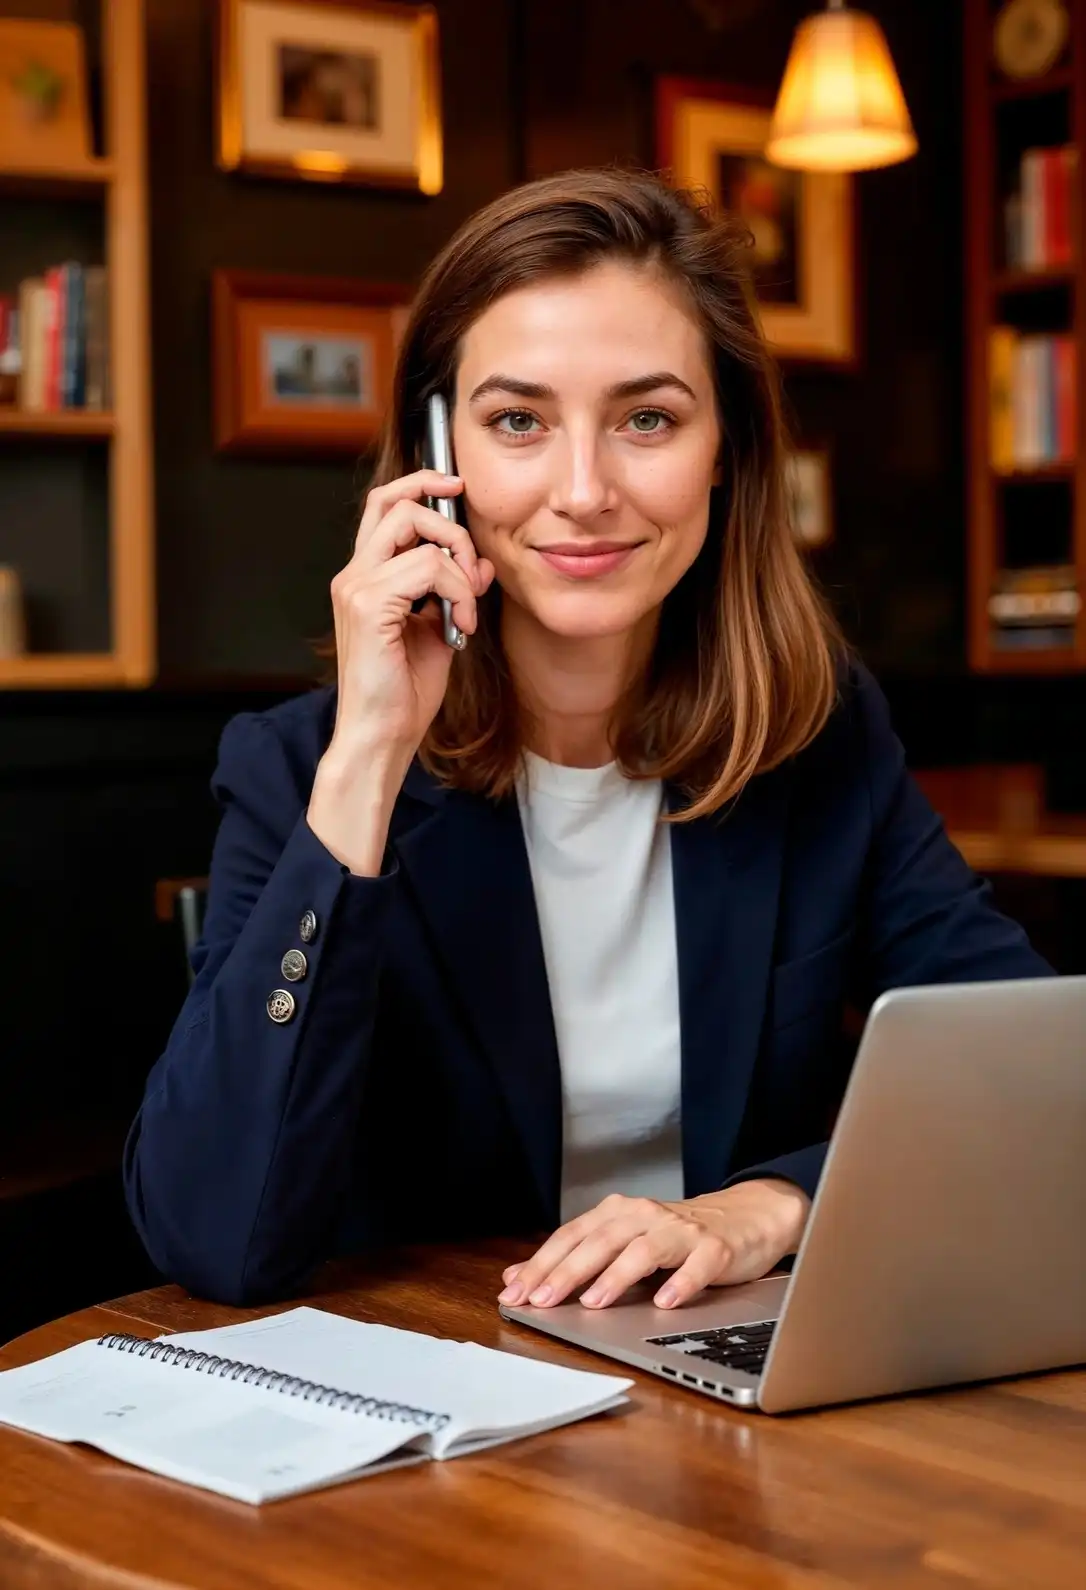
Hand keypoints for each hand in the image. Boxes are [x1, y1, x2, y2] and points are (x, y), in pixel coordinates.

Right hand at [307, 469, 495, 873]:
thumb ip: (454, 592)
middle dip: (448, 520)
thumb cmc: (403, 693)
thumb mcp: (440, 631)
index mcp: (364, 578)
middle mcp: (353, 575)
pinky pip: (428, 568)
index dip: (420, 484)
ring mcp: (356, 587)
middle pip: (396, 502)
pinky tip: (460, 627)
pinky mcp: (369, 605)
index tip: (456, 485)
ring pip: (417, 528)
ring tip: (466, 607)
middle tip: (472, 563)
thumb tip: (480, 565)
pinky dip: (457, 591)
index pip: (384, 506)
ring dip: (458, 563)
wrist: (381, 736)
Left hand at [497, 1179, 810, 1311]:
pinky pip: (696, 1265)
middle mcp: (645, 1216)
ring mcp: (682, 1230)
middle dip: (567, 1272)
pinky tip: (666, 1302)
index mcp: (618, 1214)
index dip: (541, 1263)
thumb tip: (518, 1276)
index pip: (571, 1236)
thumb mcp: (623, 1241)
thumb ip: (575, 1257)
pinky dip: (680, 1283)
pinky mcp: (715, 1247)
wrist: (745, 1216)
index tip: (515, 1292)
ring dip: (616, 1276)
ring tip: (593, 1302)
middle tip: (542, 1299)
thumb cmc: (676, 1236)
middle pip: (600, 1242)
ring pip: (643, 1250)